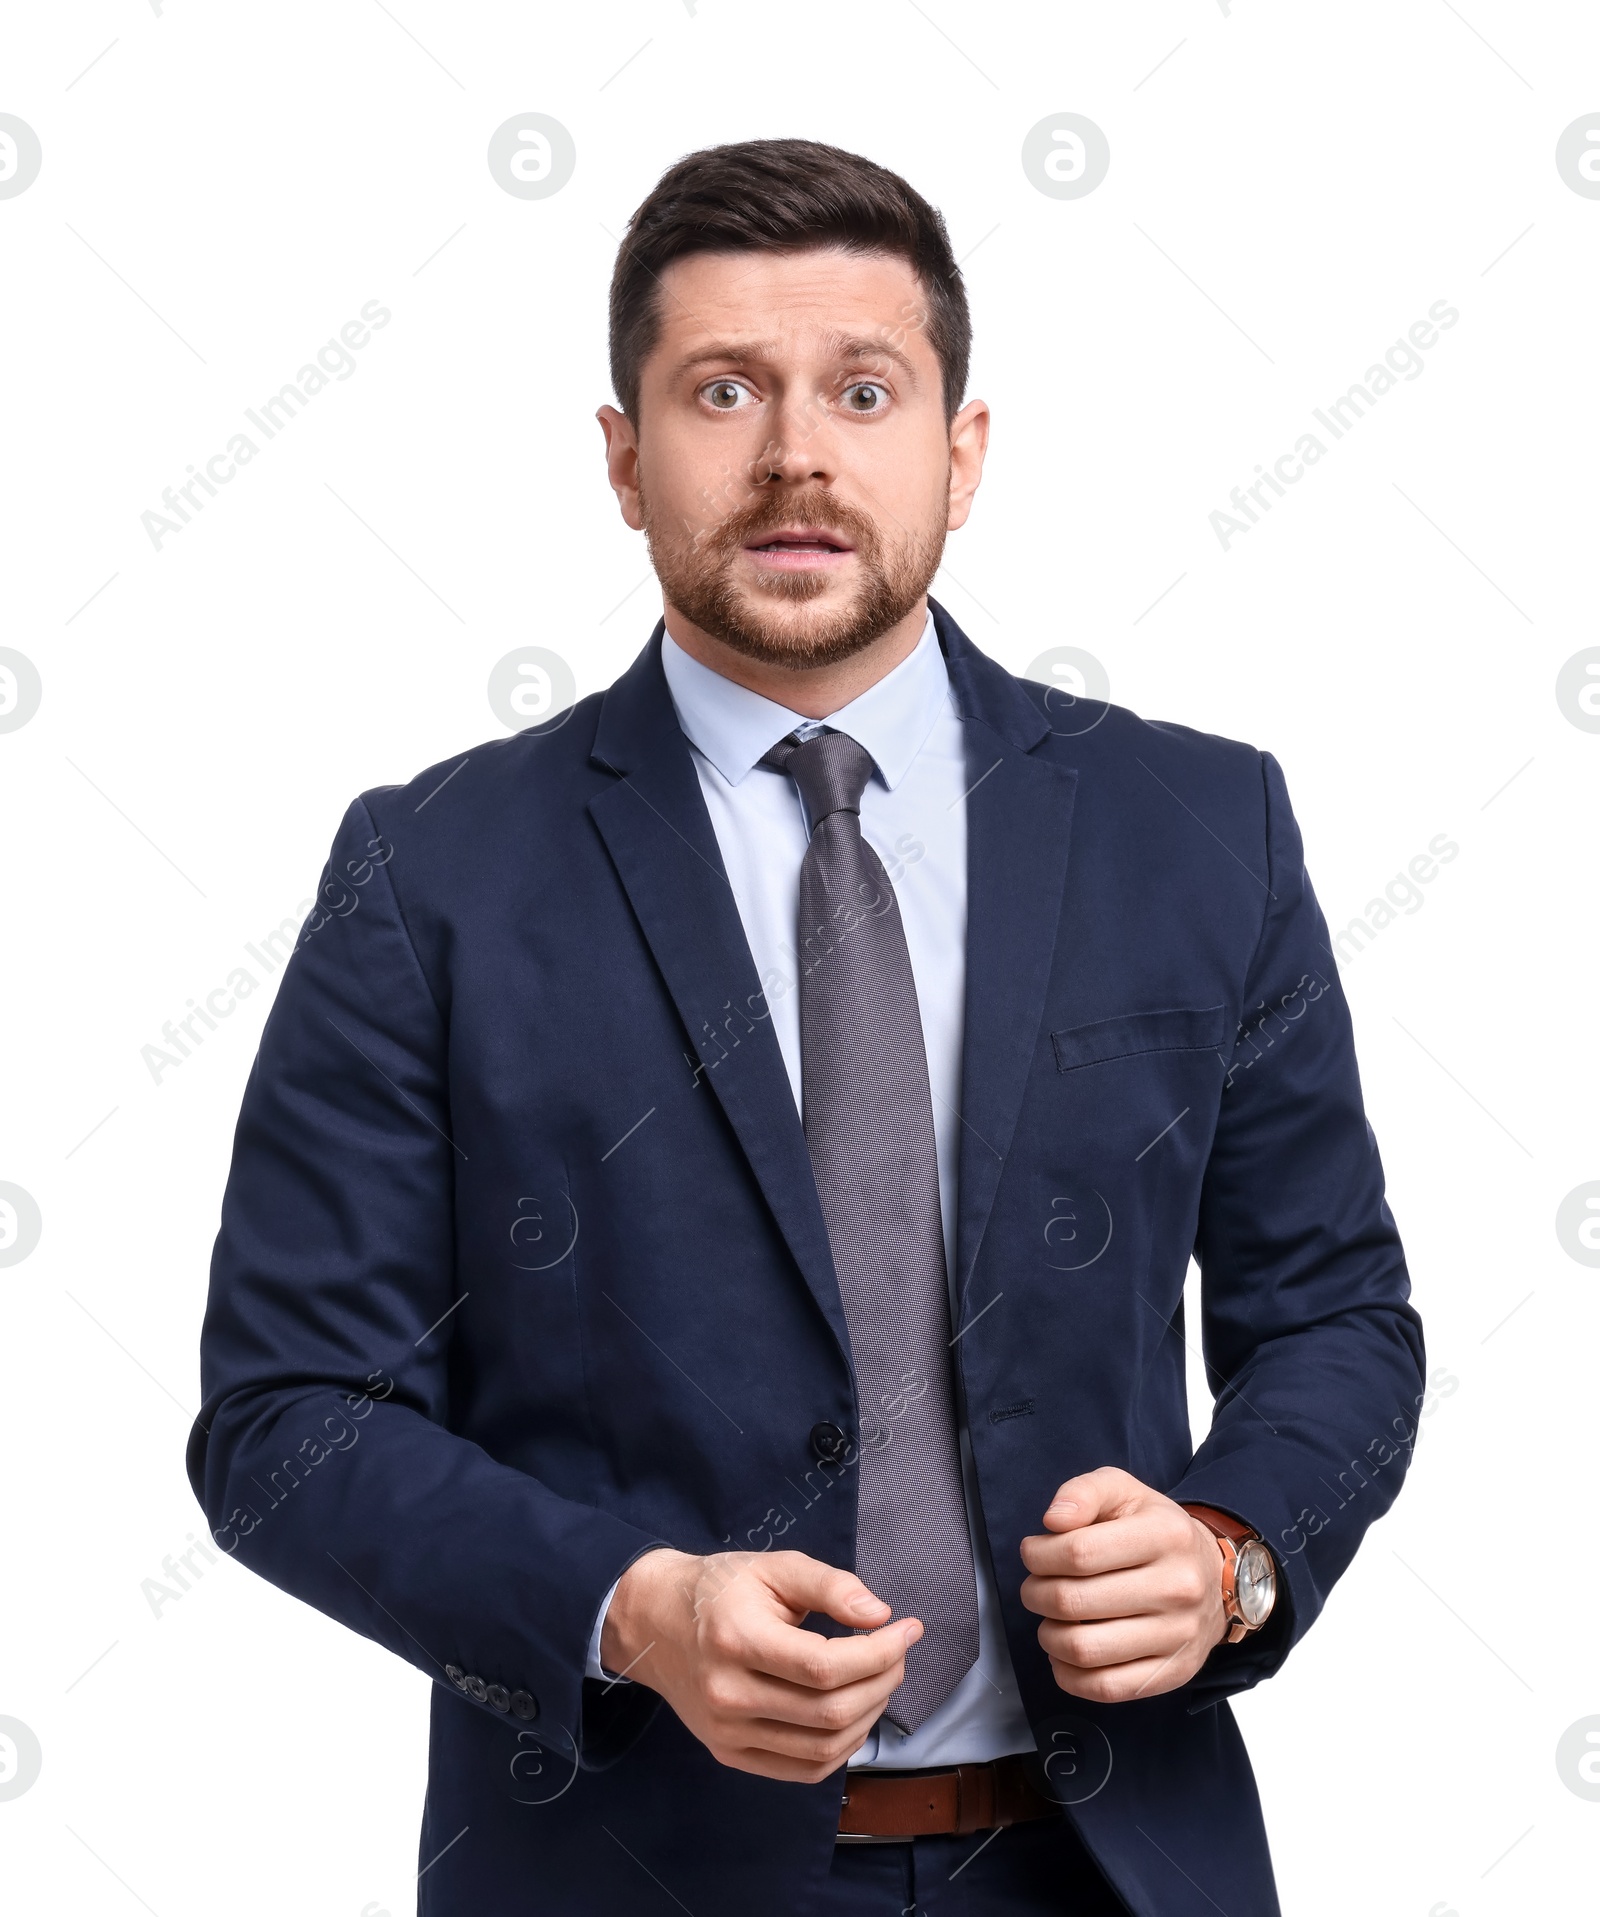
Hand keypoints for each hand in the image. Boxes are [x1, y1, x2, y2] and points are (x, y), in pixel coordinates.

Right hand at [601, 1547, 922, 1781]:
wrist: (655, 1622)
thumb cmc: (720, 1589)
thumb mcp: (773, 1567)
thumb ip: (829, 1585)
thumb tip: (880, 1615)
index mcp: (736, 1640)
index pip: (824, 1667)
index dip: (878, 1653)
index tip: (908, 1629)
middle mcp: (727, 1694)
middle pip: (828, 1712)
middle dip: (882, 1682)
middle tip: (898, 1653)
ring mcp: (726, 1733)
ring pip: (822, 1748)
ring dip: (868, 1717)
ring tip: (880, 1679)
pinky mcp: (730, 1755)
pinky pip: (802, 1770)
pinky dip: (841, 1748)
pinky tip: (855, 1714)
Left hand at [1019, 1467, 1226, 1703]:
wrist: (1214, 1577)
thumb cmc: (1153, 1530)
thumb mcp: (1123, 1491)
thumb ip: (1083, 1492)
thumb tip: (1053, 1521)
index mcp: (1164, 1535)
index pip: (1079, 1551)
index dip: (1039, 1555)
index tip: (1032, 1553)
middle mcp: (1178, 1587)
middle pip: (1074, 1601)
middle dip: (1036, 1594)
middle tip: (1035, 1587)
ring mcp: (1178, 1635)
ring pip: (1084, 1649)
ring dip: (1048, 1635)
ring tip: (1048, 1619)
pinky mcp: (1173, 1673)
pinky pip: (1105, 1688)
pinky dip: (1069, 1675)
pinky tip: (1063, 1653)